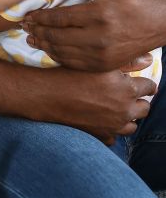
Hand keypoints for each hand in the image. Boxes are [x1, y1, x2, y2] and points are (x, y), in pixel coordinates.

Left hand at [22, 0, 165, 71]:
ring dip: (44, 45)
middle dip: (38, 31)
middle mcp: (98, 38)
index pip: (61, 17)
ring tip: (31, 37)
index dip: (41, 17)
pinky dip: (57, 57)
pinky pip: (74, 63)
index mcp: (100, 15)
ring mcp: (100, 55)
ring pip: (63, 52)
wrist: (160, 26)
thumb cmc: (137, 2)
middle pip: (57, 37)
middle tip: (24, 26)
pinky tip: (49, 49)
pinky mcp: (103, 66)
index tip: (29, 14)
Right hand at [38, 66, 155, 144]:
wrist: (47, 96)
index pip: (150, 87)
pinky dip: (111, 130)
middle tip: (126, 94)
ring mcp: (114, 126)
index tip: (135, 82)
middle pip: (145, 108)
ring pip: (132, 126)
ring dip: (127, 117)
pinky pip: (114, 137)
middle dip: (138, 101)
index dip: (143, 83)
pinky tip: (101, 120)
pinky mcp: (101, 136)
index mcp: (127, 89)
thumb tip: (148, 60)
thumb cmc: (70, 75)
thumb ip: (126, 62)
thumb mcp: (97, 63)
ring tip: (115, 108)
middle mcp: (124, 110)